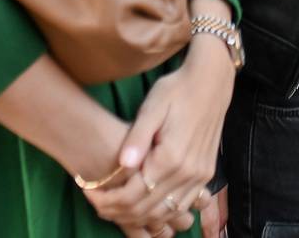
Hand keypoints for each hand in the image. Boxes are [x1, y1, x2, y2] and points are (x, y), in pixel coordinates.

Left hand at [92, 24, 235, 234]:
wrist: (211, 81)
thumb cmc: (176, 90)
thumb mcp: (152, 107)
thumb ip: (137, 138)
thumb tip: (123, 164)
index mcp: (171, 158)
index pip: (132, 195)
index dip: (106, 200)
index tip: (88, 192)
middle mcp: (188, 173)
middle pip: (146, 209)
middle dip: (117, 211)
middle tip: (96, 203)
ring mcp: (200, 176)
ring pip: (165, 213)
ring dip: (138, 216)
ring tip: (115, 207)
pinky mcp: (206, 174)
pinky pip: (181, 205)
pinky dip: (161, 212)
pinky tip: (144, 205)